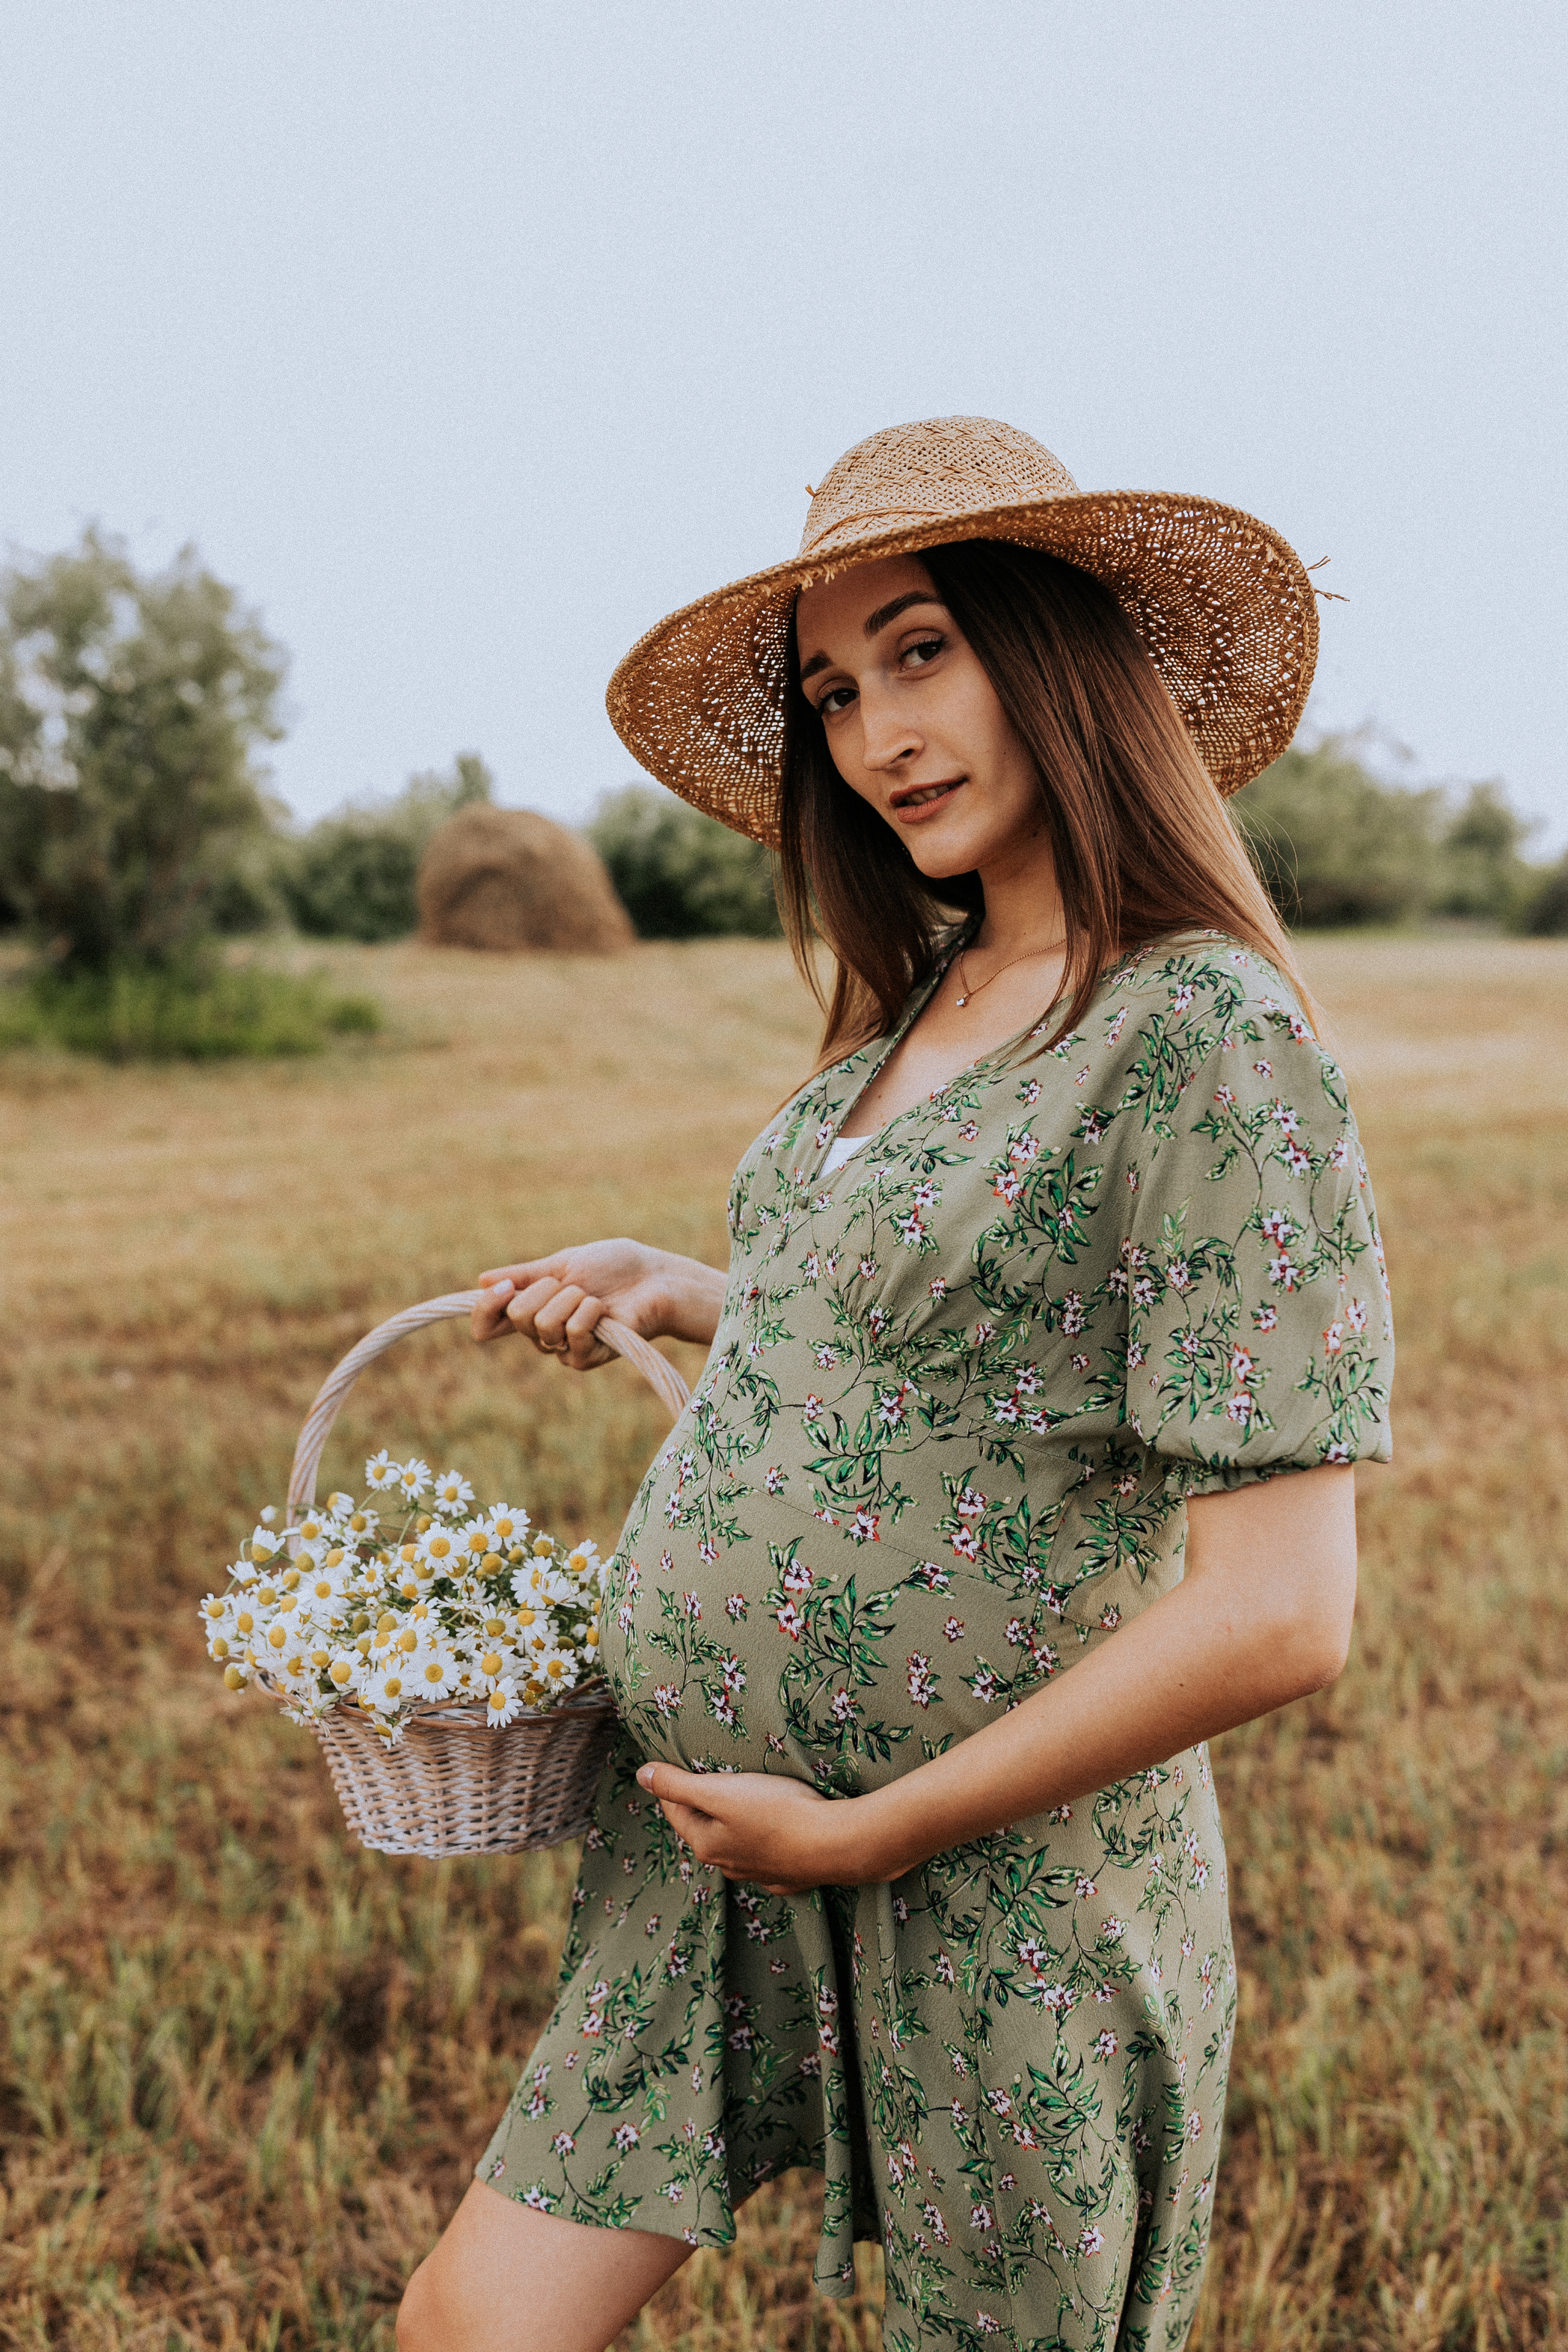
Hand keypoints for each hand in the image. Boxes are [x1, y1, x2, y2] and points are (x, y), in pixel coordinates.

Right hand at [471, 1240, 721, 1369]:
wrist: (655, 1278)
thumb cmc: (614, 1268)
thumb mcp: (563, 1263)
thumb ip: (524, 1275)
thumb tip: (481, 1280)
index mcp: (532, 1309)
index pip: (488, 1325)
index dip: (484, 1309)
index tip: (502, 1287)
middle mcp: (542, 1334)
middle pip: (516, 1317)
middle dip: (546, 1290)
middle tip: (576, 1285)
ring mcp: (564, 1349)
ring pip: (543, 1325)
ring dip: (572, 1299)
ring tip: (595, 1297)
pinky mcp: (586, 1359)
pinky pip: (572, 1333)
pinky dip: (590, 1312)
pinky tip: (606, 1311)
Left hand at [635, 1760, 877, 1894]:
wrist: (835, 1844)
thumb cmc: (777, 1812)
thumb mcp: (721, 1791)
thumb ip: (679, 1783)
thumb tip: (642, 1775)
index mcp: (707, 1843)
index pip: (676, 1810)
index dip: (671, 1784)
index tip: (672, 1764)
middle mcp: (729, 1864)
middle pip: (705, 1828)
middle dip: (703, 1804)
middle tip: (708, 1776)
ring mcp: (760, 1873)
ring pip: (735, 1844)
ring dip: (734, 1824)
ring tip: (742, 1799)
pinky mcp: (788, 1876)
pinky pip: (766, 1856)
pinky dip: (763, 1842)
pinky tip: (773, 1831)